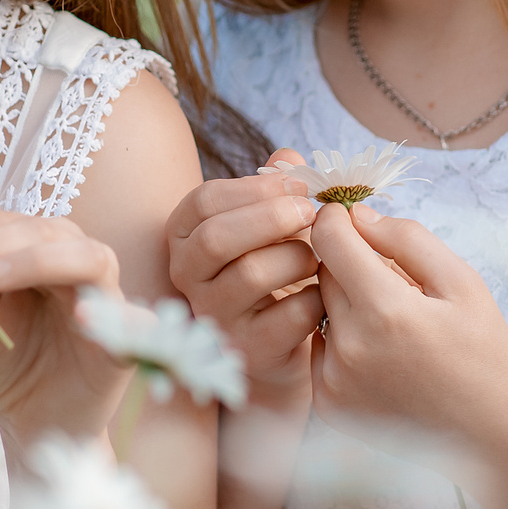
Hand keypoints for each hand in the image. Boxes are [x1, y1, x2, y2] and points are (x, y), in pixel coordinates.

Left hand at [0, 211, 127, 449]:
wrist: (36, 427)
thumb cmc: (9, 369)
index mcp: (38, 254)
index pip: (5, 225)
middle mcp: (76, 266)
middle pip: (43, 232)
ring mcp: (105, 302)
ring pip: (87, 258)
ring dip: (37, 260)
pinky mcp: (124, 344)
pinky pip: (132, 323)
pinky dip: (111, 314)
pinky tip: (79, 316)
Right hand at [166, 151, 323, 401]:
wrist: (281, 338)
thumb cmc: (273, 265)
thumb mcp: (269, 222)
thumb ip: (276, 186)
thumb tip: (288, 158)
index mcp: (185, 235)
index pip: (204, 201)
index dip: (255, 188)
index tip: (298, 184)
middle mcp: (187, 276)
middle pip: (217, 238)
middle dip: (273, 217)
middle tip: (311, 212)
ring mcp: (214, 316)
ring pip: (252, 274)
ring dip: (298, 257)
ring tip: (316, 259)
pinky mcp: (249, 350)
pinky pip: (288, 316)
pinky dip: (315, 299)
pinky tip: (323, 296)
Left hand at [311, 202, 507, 452]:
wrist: (492, 437)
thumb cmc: (485, 354)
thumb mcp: (463, 283)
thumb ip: (407, 240)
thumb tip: (357, 216)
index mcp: (385, 311)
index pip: (327, 238)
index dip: (339, 219)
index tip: (354, 219)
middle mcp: (349, 348)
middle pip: (323, 274)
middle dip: (351, 265)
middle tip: (396, 284)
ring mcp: (333, 382)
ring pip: (319, 311)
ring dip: (346, 305)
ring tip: (395, 326)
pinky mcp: (328, 405)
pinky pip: (320, 349)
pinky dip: (343, 342)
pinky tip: (384, 357)